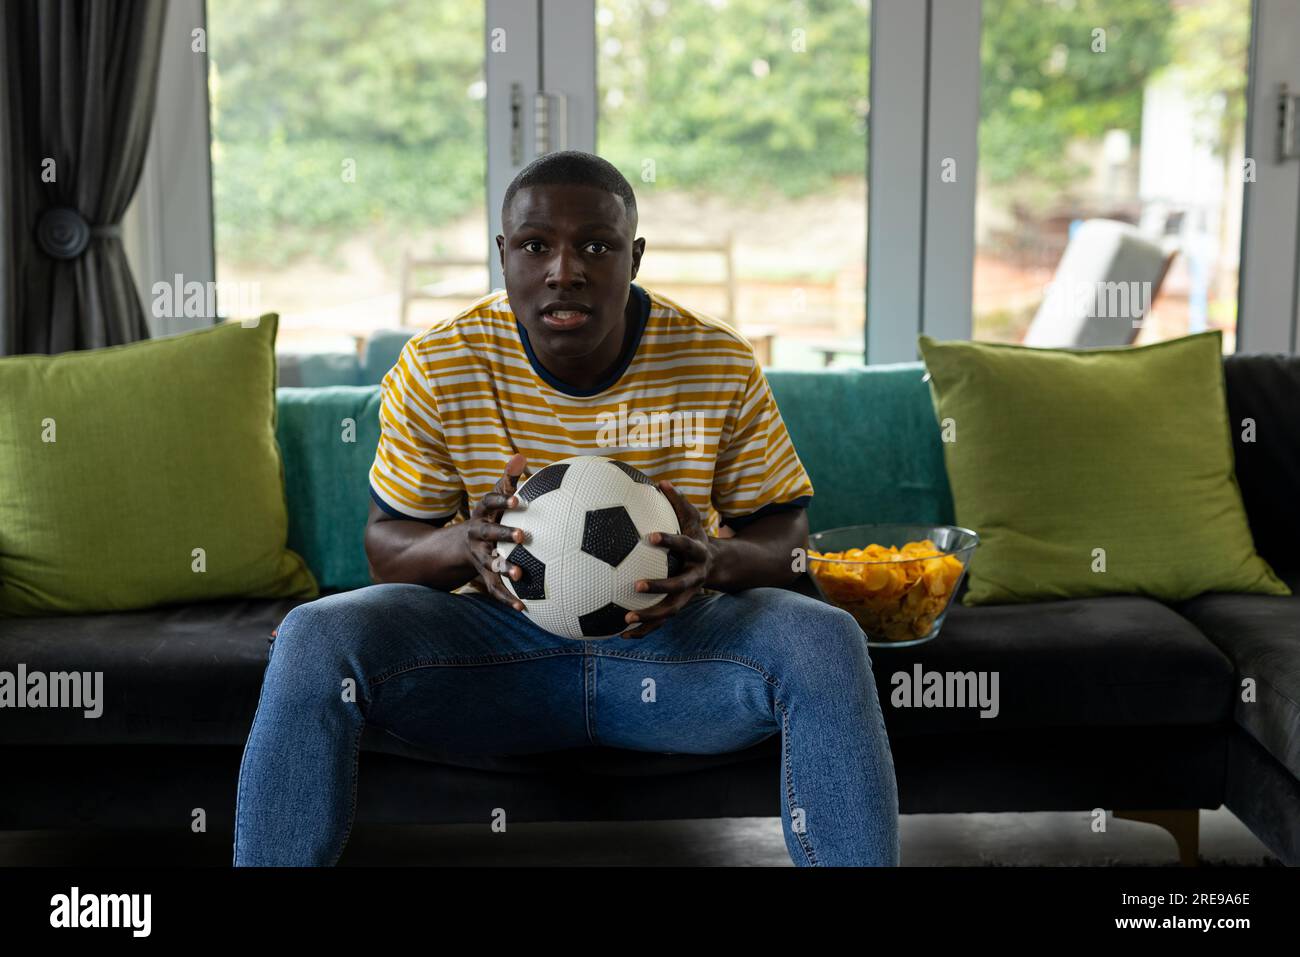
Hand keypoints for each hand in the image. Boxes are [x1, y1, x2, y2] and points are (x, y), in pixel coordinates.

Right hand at [463, 453, 530, 610]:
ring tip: (520, 574)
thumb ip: (506, 481)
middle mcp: (477, 535)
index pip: (490, 502)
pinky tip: (524, 608)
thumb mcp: (492, 500)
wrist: (456, 547)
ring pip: (489, 563)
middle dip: (503, 534)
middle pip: (488, 533)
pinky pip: (495, 588)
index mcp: (482, 514)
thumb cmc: (487, 518)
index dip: (503, 500)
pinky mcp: (483, 574)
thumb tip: (520, 456)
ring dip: (504, 568)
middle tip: (522, 536)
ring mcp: (479, 556)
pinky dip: (508, 598)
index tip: (520, 500)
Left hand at [622, 480, 712, 637]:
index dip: (669, 541)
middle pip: (679, 585)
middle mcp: (694, 576)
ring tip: (624, 622)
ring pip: (670, 610)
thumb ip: (678, 501)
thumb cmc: (695, 536)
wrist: (716, 565)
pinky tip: (622, 636)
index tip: (649, 536)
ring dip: (649, 617)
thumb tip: (661, 481)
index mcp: (697, 552)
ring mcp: (687, 595)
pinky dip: (644, 630)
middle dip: (660, 586)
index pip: (684, 546)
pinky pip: (661, 622)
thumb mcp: (692, 518)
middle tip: (637, 586)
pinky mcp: (678, 606)